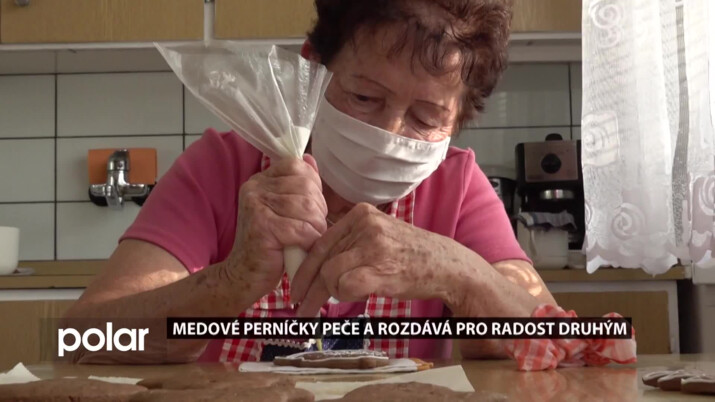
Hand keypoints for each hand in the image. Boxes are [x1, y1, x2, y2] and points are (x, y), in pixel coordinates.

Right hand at [221, 155, 327, 302]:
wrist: (243, 274)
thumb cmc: (270, 244)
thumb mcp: (283, 210)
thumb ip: (297, 185)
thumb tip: (310, 159)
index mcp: (260, 180)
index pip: (296, 166)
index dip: (312, 185)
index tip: (310, 206)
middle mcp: (255, 188)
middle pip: (306, 187)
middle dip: (318, 209)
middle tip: (311, 227)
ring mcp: (256, 206)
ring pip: (307, 208)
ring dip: (316, 227)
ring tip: (308, 238)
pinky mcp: (263, 227)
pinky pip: (303, 229)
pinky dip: (310, 241)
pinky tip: (304, 248)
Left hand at [290, 203, 459, 315]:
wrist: (445, 265)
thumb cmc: (411, 255)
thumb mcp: (378, 235)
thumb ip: (350, 242)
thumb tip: (314, 264)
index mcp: (360, 214)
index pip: (320, 242)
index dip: (304, 267)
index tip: (296, 286)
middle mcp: (364, 225)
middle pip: (321, 260)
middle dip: (306, 287)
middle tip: (300, 306)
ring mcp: (372, 246)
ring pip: (329, 274)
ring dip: (333, 293)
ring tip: (348, 296)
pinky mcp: (379, 269)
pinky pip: (344, 286)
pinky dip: (346, 295)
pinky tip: (359, 294)